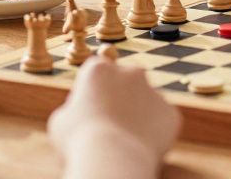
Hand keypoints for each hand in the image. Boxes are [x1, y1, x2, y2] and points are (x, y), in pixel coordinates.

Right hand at [48, 58, 180, 177]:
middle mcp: (130, 73)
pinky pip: (160, 121)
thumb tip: (82, 108)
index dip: (92, 90)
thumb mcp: (60, 121)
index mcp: (99, 70)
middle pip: (125, 81)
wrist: (112, 161)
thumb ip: (74, 107)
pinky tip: (138, 146)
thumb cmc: (79, 142)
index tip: (89, 108)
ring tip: (123, 140)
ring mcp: (154, 92)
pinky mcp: (170, 113)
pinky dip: (152, 132)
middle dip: (119, 97)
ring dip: (137, 115)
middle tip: (108, 124)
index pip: (96, 70)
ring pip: (145, 101)